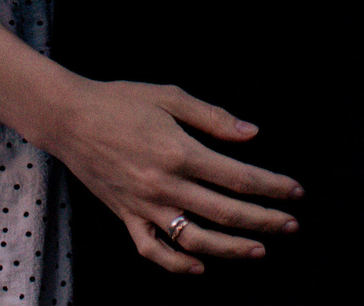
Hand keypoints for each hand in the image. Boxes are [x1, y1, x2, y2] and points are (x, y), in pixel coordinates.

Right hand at [42, 80, 301, 275]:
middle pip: (225, 212)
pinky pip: (152, 250)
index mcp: (179, 151)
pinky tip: (200, 267)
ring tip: (259, 251)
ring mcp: (144, 205)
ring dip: (231, 249)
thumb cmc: (120, 101)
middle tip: (291, 225)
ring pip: (194, 239)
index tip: (295, 191)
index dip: (271, 187)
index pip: (237, 177)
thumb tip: (252, 134)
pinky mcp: (125, 216)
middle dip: (264, 221)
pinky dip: (176, 264)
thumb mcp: (169, 96)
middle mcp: (164, 184)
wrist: (68, 118)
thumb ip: (213, 117)